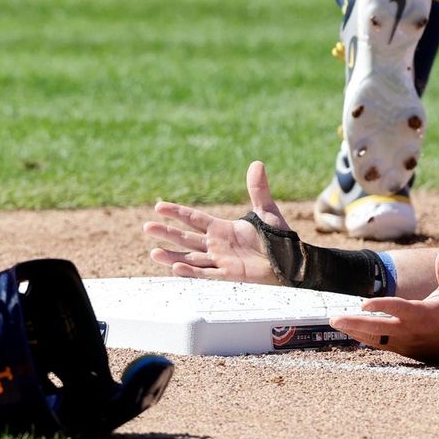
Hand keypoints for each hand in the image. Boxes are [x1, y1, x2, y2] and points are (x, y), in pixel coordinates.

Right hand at [143, 161, 288, 283]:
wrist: (291, 261)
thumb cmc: (278, 238)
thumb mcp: (266, 211)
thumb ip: (258, 190)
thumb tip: (257, 164)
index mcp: (222, 228)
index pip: (194, 219)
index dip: (177, 213)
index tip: (158, 207)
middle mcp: (217, 244)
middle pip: (186, 238)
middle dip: (167, 233)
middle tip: (147, 227)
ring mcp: (221, 260)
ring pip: (191, 258)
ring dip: (172, 256)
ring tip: (153, 252)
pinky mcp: (229, 274)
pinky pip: (206, 273)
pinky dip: (192, 272)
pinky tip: (176, 268)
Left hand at [331, 248, 438, 362]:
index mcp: (421, 314)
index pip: (395, 309)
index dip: (378, 306)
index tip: (362, 303)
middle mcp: (411, 331)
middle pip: (377, 329)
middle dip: (354, 323)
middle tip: (334, 318)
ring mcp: (407, 343)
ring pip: (376, 339)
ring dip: (356, 332)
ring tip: (338, 324)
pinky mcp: (407, 351)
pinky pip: (382, 345)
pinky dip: (368, 339)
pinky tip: (355, 333)